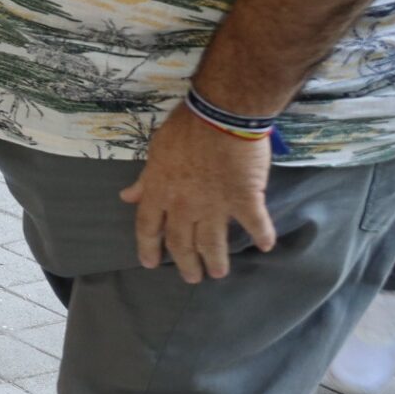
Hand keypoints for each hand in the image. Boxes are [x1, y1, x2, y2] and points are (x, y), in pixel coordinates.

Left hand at [120, 104, 275, 282]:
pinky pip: (255, 222)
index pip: (148, 228)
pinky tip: (267, 246)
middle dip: (185, 263)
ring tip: (218, 273)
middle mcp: (184, 205)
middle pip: (181, 242)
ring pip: (212, 241)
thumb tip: (127, 197)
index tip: (150, 263)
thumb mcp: (156, 152)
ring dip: (216, 259)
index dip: (148, 247)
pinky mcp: (244, 198)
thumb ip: (146, 180)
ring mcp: (214, 204)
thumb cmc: (186, 128)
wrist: (222, 115)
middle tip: (192, 278)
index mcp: (159, 192)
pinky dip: (262, 235)